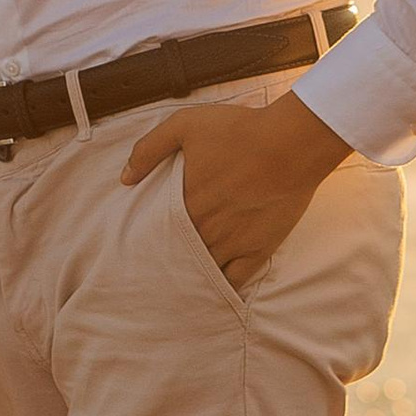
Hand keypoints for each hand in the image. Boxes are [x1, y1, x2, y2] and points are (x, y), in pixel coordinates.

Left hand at [121, 92, 351, 289]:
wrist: (290, 144)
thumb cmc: (238, 131)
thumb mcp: (184, 125)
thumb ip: (149, 149)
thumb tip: (125, 178)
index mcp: (184, 203)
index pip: (157, 233)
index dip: (148, 240)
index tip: (140, 244)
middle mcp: (205, 230)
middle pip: (178, 256)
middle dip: (167, 261)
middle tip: (155, 269)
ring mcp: (233, 244)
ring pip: (203, 271)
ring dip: (191, 275)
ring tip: (180, 283)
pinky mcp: (259, 250)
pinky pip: (235, 280)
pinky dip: (222, 286)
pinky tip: (213, 290)